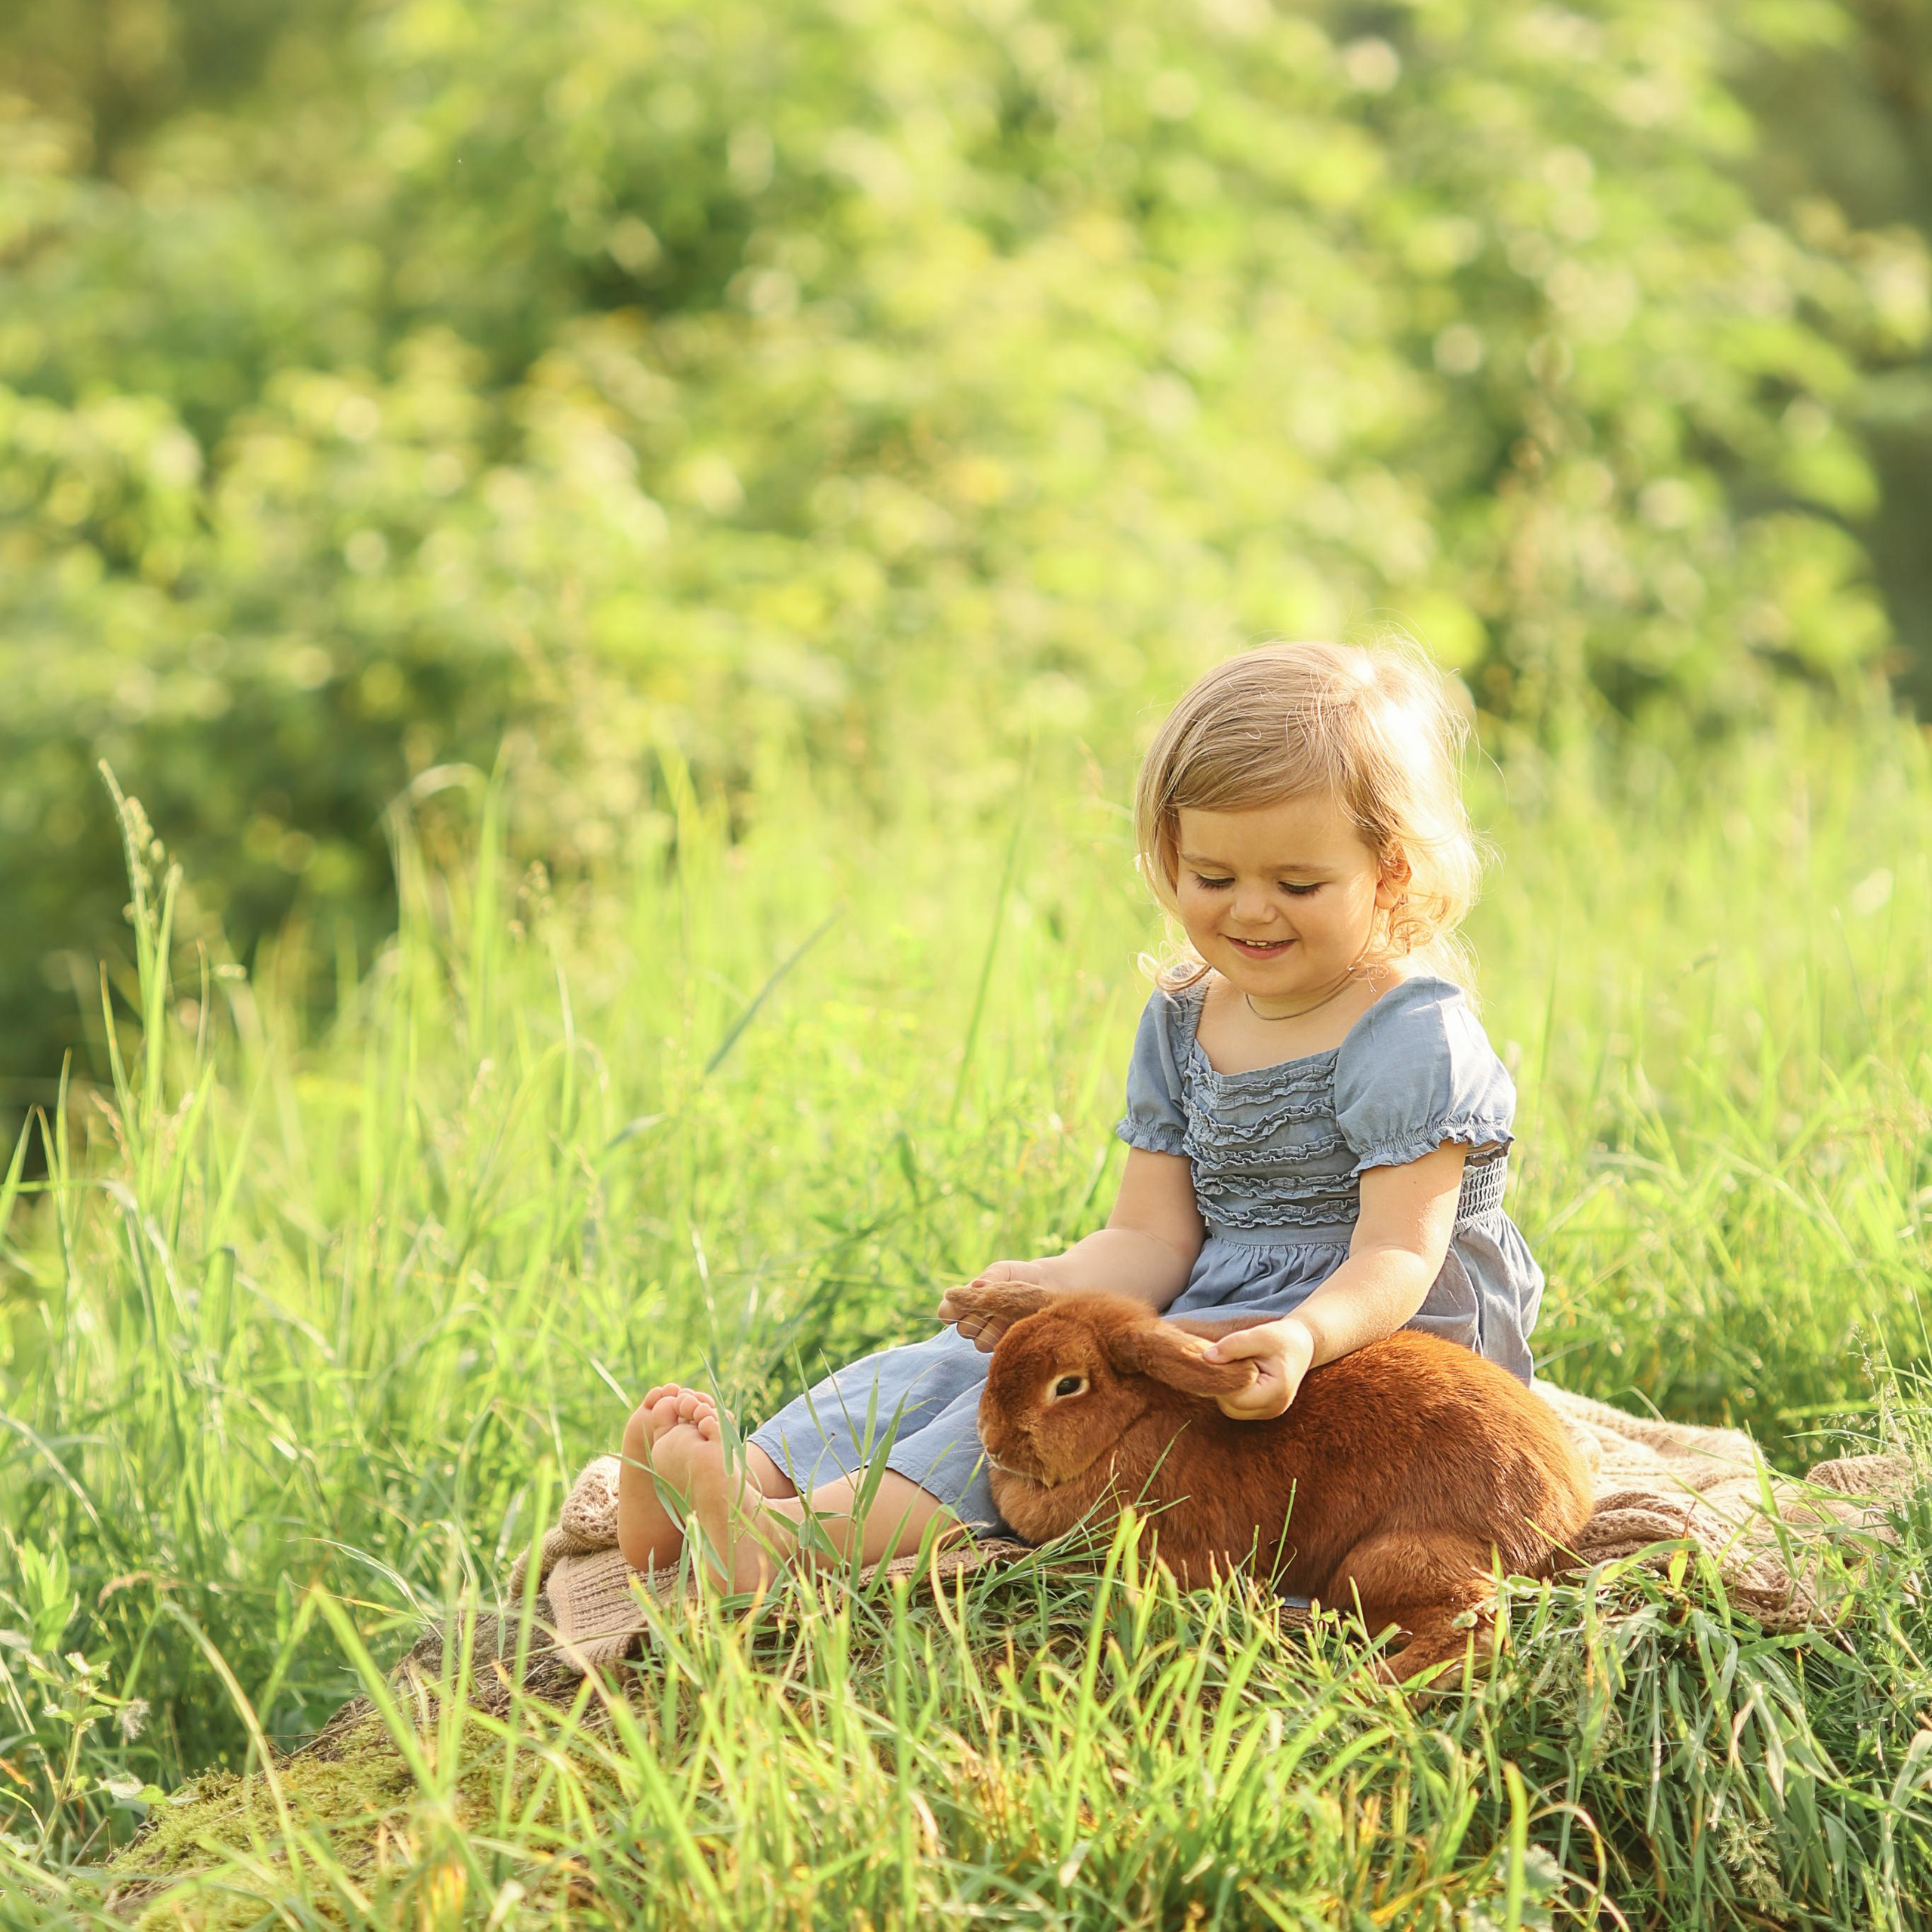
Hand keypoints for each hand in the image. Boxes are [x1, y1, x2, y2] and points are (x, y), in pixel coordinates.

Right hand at [935, 1260, 1056, 1352]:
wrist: (1055, 1286)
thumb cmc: (1025, 1276)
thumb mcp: (1005, 1272)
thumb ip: (988, 1279)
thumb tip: (973, 1288)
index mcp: (970, 1302)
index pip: (947, 1313)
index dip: (949, 1312)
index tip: (963, 1304)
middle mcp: (979, 1322)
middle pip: (962, 1330)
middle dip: (978, 1318)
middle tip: (995, 1304)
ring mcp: (994, 1336)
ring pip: (979, 1343)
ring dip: (995, 1328)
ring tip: (1012, 1313)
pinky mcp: (1010, 1347)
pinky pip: (1000, 1349)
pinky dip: (1009, 1335)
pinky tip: (1021, 1323)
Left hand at [1199, 1318, 1314, 1420]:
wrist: (1303, 1345)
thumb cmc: (1283, 1337)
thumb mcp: (1259, 1335)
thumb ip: (1233, 1345)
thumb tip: (1206, 1358)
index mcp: (1277, 1392)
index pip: (1236, 1399)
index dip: (1222, 1381)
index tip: (1221, 1359)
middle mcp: (1274, 1408)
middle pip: (1232, 1408)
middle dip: (1222, 1387)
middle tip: (1226, 1361)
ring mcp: (1269, 1412)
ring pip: (1232, 1409)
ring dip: (1226, 1390)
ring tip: (1235, 1366)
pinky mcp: (1264, 1409)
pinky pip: (1238, 1407)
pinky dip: (1233, 1393)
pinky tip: (1238, 1375)